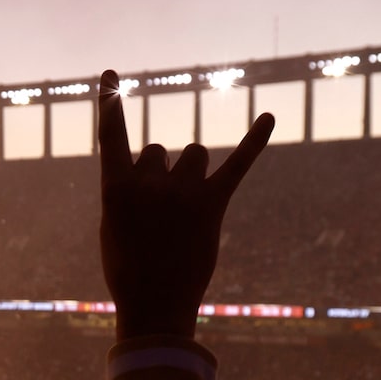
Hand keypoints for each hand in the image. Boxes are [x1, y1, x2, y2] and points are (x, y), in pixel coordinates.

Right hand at [97, 70, 273, 339]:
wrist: (154, 307)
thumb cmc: (129, 269)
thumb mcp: (114, 226)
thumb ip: (129, 190)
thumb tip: (156, 169)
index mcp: (115, 188)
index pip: (112, 134)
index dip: (111, 101)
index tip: (111, 72)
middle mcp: (148, 183)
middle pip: (160, 150)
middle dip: (160, 173)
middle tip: (159, 216)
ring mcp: (182, 193)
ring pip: (194, 155)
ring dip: (191, 174)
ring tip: (186, 211)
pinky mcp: (213, 204)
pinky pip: (238, 163)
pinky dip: (255, 139)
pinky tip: (269, 115)